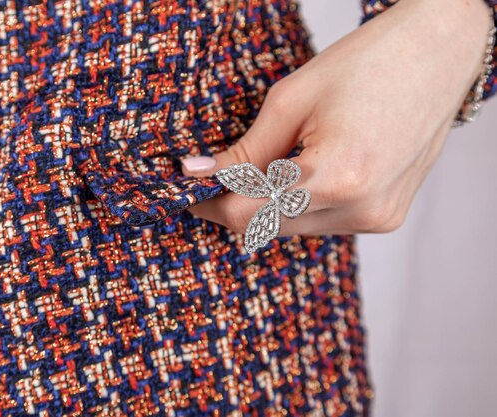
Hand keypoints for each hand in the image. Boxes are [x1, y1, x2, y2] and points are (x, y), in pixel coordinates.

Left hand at [181, 0, 491, 236]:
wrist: (436, 55)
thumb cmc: (365, 64)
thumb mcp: (291, 102)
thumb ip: (244, 152)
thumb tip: (198, 174)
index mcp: (337, 177)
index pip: (247, 213)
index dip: (209, 203)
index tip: (187, 188)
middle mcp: (361, 209)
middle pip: (268, 226)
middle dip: (235, 203)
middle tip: (216, 175)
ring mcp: (377, 218)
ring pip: (294, 227)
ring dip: (268, 204)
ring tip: (271, 162)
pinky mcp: (386, 218)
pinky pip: (323, 222)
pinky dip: (300, 204)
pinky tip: (304, 170)